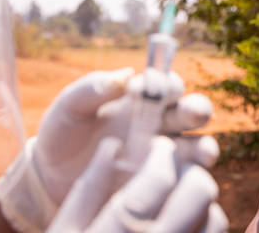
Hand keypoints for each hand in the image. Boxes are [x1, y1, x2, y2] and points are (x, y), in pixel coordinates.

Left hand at [0, 67, 215, 230]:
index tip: (155, 87)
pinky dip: (191, 180)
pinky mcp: (164, 184)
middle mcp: (161, 123)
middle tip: (191, 113)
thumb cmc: (64, 137)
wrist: (53, 181)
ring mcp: (165, 155)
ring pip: (198, 146)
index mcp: (143, 100)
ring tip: (203, 153)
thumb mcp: (68, 110)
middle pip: (193, 111)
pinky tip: (184, 184)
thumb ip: (89, 89)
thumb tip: (124, 74)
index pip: (168, 85)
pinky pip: (186, 180)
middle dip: (197, 109)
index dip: (167, 83)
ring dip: (205, 147)